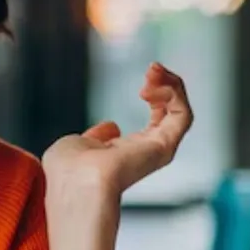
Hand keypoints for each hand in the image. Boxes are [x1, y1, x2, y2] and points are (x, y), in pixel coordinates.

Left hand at [42, 63, 193, 199]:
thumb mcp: (75, 144)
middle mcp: (146, 153)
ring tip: (154, 70)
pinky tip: (155, 83)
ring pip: (181, 112)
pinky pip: (183, 115)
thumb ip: (94, 136)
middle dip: (166, 85)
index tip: (143, 84)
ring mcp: (158, 151)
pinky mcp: (165, 147)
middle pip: (172, 113)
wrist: (75, 181)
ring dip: (172, 84)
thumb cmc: (66, 169)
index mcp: (127, 152)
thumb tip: (111, 127)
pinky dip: (174, 93)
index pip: (156, 121)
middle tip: (152, 68)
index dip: (154, 96)